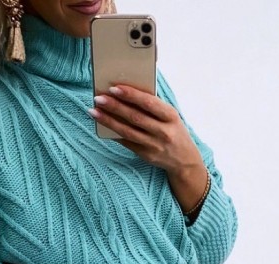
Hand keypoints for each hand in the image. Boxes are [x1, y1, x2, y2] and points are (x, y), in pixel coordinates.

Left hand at [88, 84, 206, 201]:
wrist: (185, 160)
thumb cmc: (174, 131)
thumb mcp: (170, 116)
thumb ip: (153, 106)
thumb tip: (125, 93)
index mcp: (171, 116)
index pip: (149, 103)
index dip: (131, 95)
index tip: (114, 88)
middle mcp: (164, 132)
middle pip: (135, 117)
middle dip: (114, 106)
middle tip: (98, 98)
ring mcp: (154, 145)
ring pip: (127, 131)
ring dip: (108, 120)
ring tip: (94, 111)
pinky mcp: (146, 155)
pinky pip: (127, 142)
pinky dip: (113, 133)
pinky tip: (102, 125)